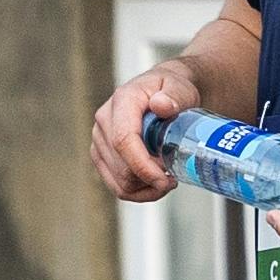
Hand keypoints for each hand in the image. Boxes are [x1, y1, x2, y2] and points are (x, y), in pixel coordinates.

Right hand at [92, 65, 197, 200]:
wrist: (164, 92)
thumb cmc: (173, 89)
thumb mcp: (180, 87)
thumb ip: (174, 95)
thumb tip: (162, 105)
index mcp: (122, 102)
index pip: (123, 140)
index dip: (143, 166)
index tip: (165, 179)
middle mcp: (104, 121)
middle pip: (121, 167)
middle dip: (150, 179)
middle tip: (176, 175)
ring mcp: (100, 140)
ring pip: (118, 181)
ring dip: (146, 188)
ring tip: (169, 179)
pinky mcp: (102, 155)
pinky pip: (116, 185)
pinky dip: (138, 192)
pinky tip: (156, 184)